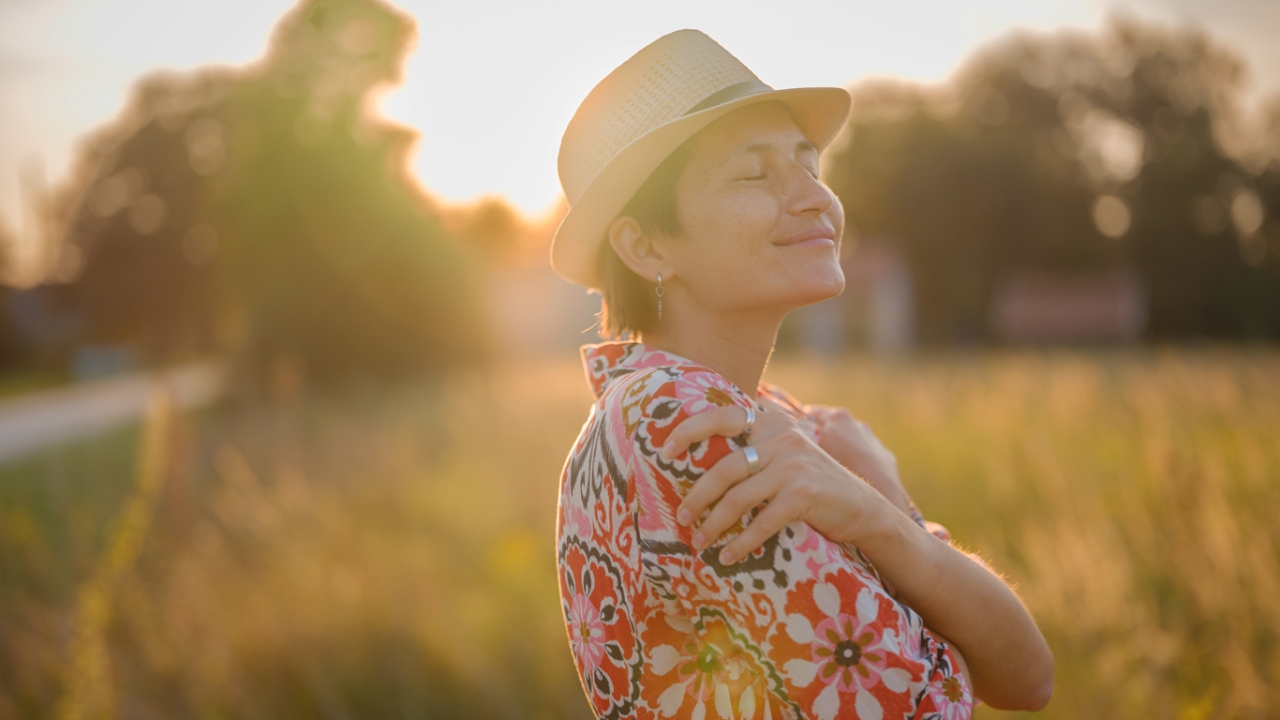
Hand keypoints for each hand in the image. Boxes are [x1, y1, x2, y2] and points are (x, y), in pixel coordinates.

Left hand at [660, 405, 895, 564]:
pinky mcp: (803, 496)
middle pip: (723, 467)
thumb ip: (754, 445)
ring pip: (737, 498)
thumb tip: (698, 459)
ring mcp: (793, 466)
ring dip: (713, 524)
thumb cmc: (810, 482)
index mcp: (770, 421)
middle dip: (696, 496)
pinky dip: (741, 542)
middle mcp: (781, 438)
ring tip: (699, 542)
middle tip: (681, 517)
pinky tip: (728, 556)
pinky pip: (761, 522)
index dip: (689, 430)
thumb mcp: (784, 451)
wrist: (860, 506)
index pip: (722, 416)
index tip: (665, 450)